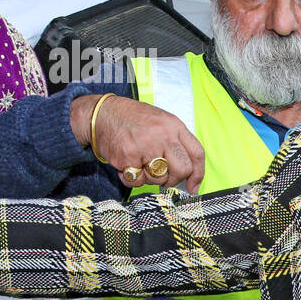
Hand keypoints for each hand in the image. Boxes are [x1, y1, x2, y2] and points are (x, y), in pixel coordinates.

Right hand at [70, 93, 206, 192]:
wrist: (102, 113)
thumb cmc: (133, 120)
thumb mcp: (161, 122)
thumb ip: (176, 143)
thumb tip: (190, 174)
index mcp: (175, 126)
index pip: (197, 154)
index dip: (198, 174)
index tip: (194, 186)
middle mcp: (163, 135)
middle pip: (182, 170)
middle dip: (173, 180)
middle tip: (162, 177)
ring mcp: (146, 146)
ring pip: (160, 179)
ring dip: (150, 179)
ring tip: (140, 164)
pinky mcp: (128, 156)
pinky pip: (138, 181)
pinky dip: (132, 179)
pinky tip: (127, 166)